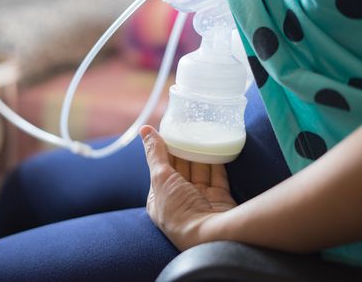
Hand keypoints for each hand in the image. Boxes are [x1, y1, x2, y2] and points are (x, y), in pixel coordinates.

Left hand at [139, 125, 236, 250]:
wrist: (212, 236)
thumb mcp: (160, 178)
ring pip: (199, 170)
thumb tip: (144, 130)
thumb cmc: (180, 211)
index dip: (164, 150)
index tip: (170, 131)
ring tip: (202, 132)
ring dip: (200, 153)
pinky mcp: (220, 199)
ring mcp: (200, 200)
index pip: (160, 168)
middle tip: (187, 127)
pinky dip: (217, 161)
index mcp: (159, 200)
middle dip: (183, 150)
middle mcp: (179, 201)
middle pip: (181, 168)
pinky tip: (216, 146)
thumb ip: (154, 153)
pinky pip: (217, 175)